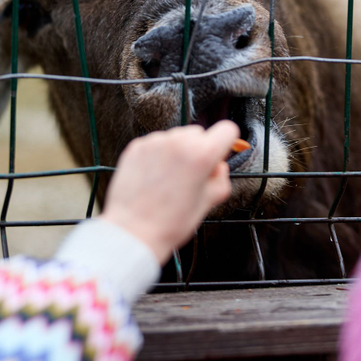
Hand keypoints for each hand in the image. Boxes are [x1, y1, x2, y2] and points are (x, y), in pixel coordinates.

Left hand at [100, 121, 238, 263]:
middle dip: (199, 150)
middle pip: (200, 133)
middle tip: (191, 176)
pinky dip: (159, 155)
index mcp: (202, 154)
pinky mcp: (137, 146)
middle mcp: (179, 142)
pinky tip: (155, 177)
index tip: (218, 154)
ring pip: (177, 137)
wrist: (133, 231)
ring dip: (178, 152)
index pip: (227, 129)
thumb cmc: (171, 222)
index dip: (226, 143)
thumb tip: (219, 166)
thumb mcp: (208, 202)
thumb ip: (221, 178)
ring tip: (169, 179)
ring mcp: (156, 142)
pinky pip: (157, 144)